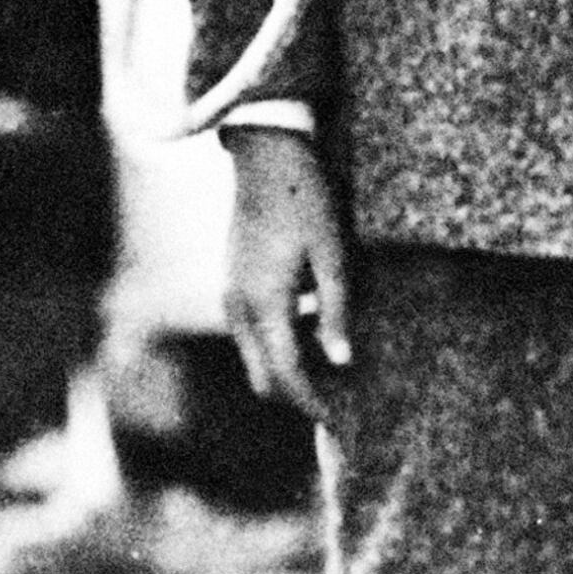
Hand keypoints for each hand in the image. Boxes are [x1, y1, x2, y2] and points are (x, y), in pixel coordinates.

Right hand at [221, 128, 351, 415]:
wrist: (266, 153)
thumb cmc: (305, 198)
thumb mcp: (332, 251)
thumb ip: (336, 309)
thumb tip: (342, 361)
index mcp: (265, 302)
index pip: (286, 375)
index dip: (312, 402)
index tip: (338, 420)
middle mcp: (240, 307)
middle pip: (263, 378)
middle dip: (297, 396)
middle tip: (338, 400)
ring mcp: (231, 296)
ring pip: (255, 358)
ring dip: (286, 372)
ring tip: (330, 370)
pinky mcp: (232, 283)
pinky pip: (252, 334)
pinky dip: (276, 347)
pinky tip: (312, 332)